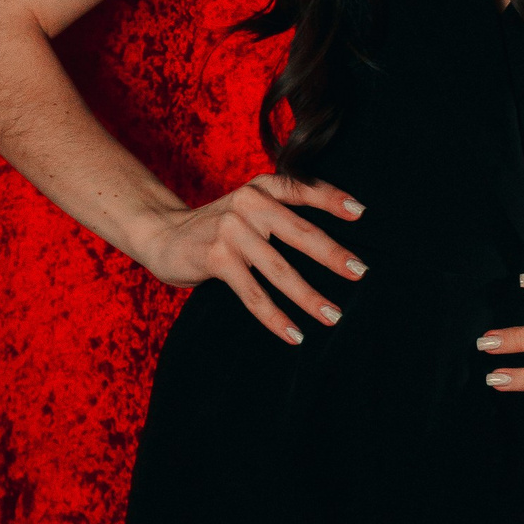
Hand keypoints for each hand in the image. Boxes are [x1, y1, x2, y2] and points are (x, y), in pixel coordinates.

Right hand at [138, 177, 366, 344]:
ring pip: (280, 270)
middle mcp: (248, 203)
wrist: (162, 234)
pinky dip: (276, 318)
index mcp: (261, 188)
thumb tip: (331, 244)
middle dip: (333, 255)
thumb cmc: (217, 225)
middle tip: (360, 272)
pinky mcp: (217, 258)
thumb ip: (280, 212)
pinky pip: (253, 294)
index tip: (361, 213)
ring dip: (309, 297)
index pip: (303, 189)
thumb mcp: (247, 207)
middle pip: (301, 233)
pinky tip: (294, 334)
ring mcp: (231, 230)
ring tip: (332, 315)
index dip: (332, 199)